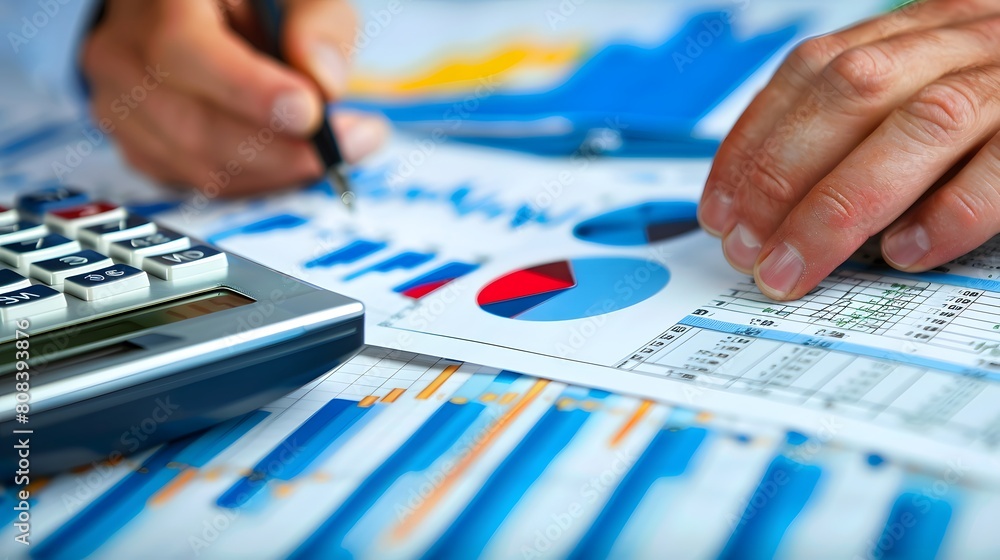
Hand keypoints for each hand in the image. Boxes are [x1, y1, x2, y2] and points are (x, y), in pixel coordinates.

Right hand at [81, 0, 386, 194]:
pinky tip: (295, 157)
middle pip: (195, 125)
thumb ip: (318, 23)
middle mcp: (123, 55)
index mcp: (156, 2)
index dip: (248, 92)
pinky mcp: (142, 149)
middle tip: (353, 142)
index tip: (310, 115)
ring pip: (202, 166)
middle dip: (285, 148)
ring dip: (282, 169)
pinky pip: (204, 184)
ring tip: (337, 147)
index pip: (183, 50)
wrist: (190, 16)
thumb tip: (324, 82)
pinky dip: (261, 180)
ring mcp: (121, 109)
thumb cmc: (246, 2)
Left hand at [698, 0, 999, 299]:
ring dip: (841, 207)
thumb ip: (863, 125)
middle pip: (852, 92)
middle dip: (783, 179)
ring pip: (922, 126)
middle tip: (746, 252)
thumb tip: (767, 204)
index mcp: (917, 28)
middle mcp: (965, 38)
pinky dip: (950, 213)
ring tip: (793, 268)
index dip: (755, 141)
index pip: (810, 71)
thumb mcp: (925, 91)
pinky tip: (903, 254)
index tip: (719, 210)